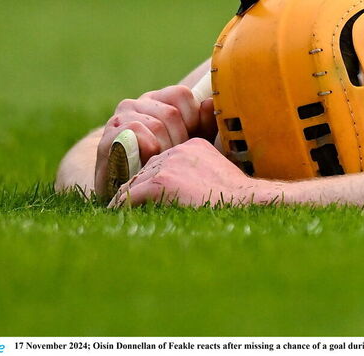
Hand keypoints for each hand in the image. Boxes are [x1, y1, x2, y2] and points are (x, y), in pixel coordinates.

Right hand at [94, 84, 217, 195]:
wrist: (129, 192)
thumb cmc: (164, 164)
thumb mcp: (192, 143)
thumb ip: (205, 124)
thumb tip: (210, 102)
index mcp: (157, 100)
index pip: (181, 94)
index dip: (191, 119)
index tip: (187, 139)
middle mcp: (136, 103)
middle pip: (171, 113)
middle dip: (178, 140)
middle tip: (172, 157)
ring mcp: (119, 118)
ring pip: (155, 124)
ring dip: (163, 149)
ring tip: (159, 162)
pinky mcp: (108, 135)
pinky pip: (134, 130)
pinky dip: (147, 149)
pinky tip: (146, 161)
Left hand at [110, 138, 278, 206]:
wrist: (245, 202)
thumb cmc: (237, 198)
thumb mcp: (220, 175)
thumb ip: (201, 173)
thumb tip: (190, 188)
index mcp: (192, 146)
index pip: (162, 162)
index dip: (154, 181)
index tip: (149, 196)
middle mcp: (177, 151)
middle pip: (145, 171)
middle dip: (139, 189)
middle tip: (127, 208)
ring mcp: (167, 164)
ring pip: (135, 182)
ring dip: (129, 199)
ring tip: (121, 215)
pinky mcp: (158, 182)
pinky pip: (129, 196)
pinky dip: (121, 207)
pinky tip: (118, 217)